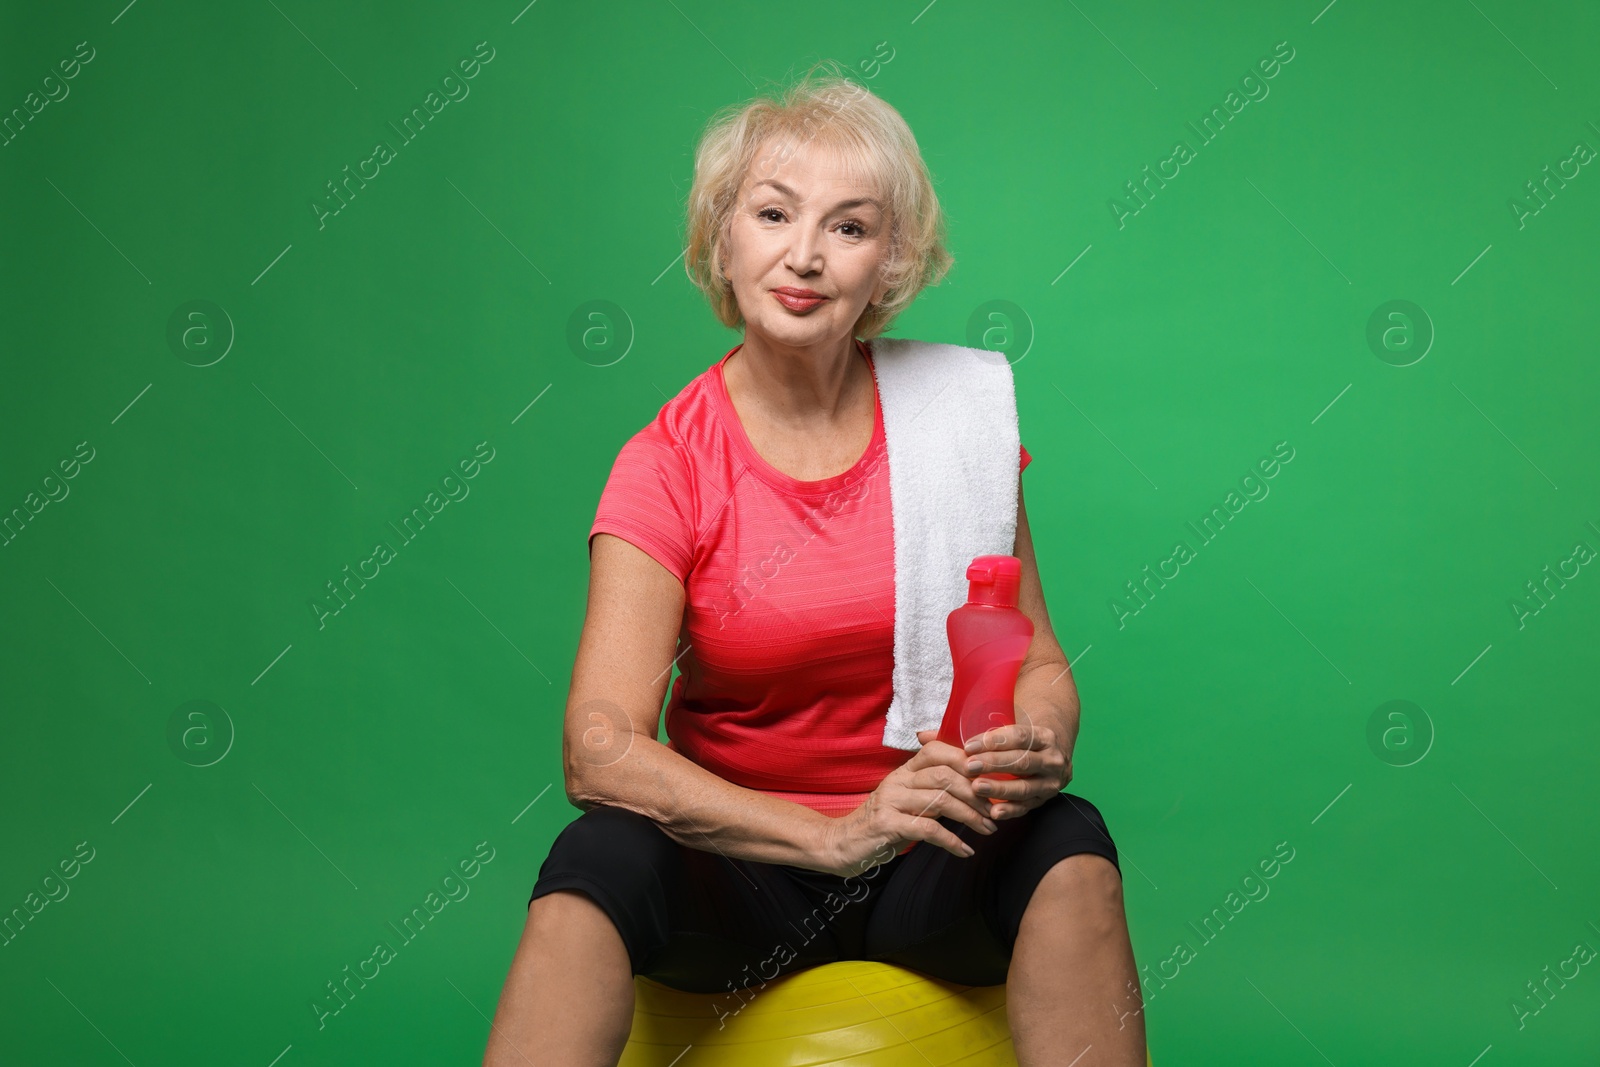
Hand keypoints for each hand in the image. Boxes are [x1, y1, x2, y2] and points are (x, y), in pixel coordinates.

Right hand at [821, 729, 997, 876]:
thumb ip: (930, 792)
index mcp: (903, 772)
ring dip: (970, 816)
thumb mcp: (905, 801)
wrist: (840, 843)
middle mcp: (897, 781)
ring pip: (940, 800)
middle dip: (975, 793)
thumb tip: (970, 789)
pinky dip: (951, 840)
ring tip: (988, 829)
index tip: (988, 778)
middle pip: (944, 775)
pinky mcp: (887, 825)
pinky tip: (965, 850)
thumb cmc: (881, 824)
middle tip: (994, 810)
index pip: (935, 750)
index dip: (964, 759)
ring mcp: (890, 801)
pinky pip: (927, 828)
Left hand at [962, 715, 1072, 820]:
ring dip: (999, 789)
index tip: (970, 746)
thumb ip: (998, 737)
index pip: (1020, 737)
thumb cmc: (1027, 743)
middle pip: (1022, 762)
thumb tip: (967, 746)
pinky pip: (1025, 807)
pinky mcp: (1044, 800)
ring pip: (1024, 788)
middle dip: (994, 764)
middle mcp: (1052, 761)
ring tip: (977, 787)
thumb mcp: (1021, 732)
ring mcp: (1050, 783)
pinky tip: (994, 811)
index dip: (994, 741)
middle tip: (970, 766)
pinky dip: (1009, 810)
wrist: (1054, 758)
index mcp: (1045, 738)